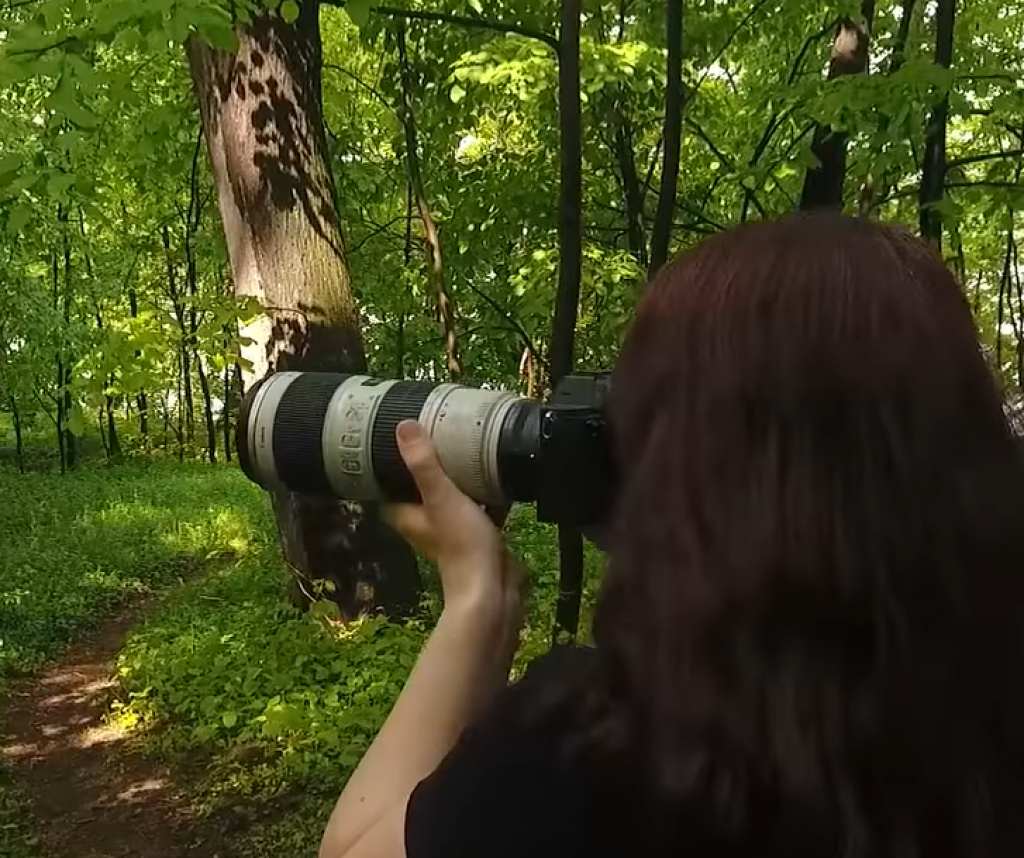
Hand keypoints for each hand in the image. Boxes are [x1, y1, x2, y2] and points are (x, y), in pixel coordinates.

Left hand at [384, 421, 526, 625]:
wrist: (494, 586)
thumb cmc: (461, 543)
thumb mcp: (441, 497)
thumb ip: (423, 464)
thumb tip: (403, 426)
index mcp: (407, 514)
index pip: (390, 483)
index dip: (392, 461)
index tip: (400, 435)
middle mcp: (426, 521)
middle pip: (423, 486)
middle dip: (432, 463)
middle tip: (440, 430)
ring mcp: (453, 528)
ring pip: (453, 494)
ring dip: (460, 475)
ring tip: (469, 443)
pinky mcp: (478, 534)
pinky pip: (480, 505)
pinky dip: (486, 491)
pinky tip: (498, 470)